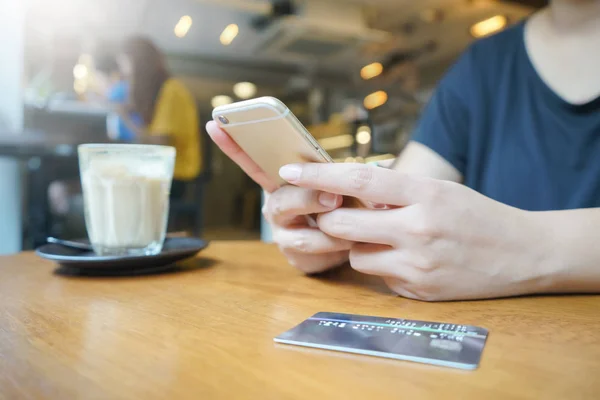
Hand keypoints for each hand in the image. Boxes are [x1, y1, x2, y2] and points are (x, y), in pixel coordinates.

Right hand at [206, 121, 351, 272]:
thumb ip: (332, 176)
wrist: (353, 242)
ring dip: (329, 225)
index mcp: (281, 182)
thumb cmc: (342, 204)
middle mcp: (275, 207)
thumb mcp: (338, 183)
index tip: (215, 124)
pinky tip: (350, 239)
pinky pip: (313, 250)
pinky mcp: (294, 256)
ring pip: (300, 232)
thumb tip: (341, 176)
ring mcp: (282, 233)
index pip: (253, 162)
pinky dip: (336, 243)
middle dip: (308, 198)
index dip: (234, 146)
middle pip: (282, 201)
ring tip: (352, 219)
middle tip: (335, 197)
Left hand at [279, 163, 550, 300]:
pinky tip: (408, 259)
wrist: (523, 253)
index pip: (359, 178)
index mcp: (425, 193)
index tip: (289, 171)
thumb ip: (396, 190)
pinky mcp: (418, 290)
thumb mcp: (441, 189)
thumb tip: (349, 189)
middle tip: (335, 213)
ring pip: (355, 255)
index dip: (319, 174)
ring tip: (386, 238)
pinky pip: (379, 277)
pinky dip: (383, 266)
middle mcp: (418, 228)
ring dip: (358, 246)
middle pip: (343, 223)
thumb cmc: (478, 215)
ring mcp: (417, 264)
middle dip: (331, 219)